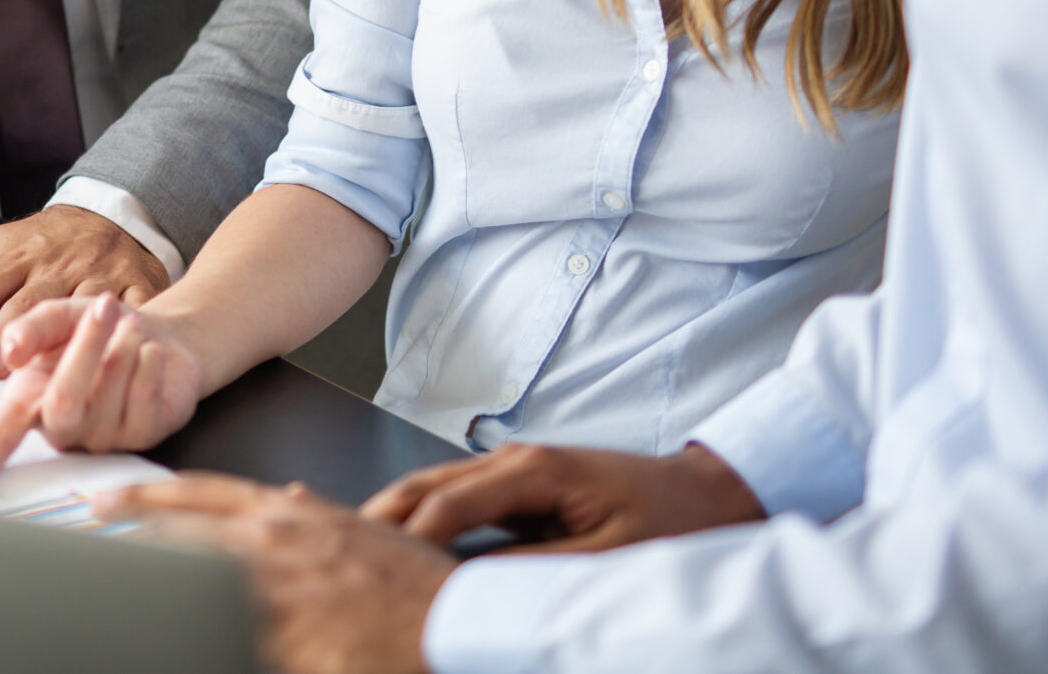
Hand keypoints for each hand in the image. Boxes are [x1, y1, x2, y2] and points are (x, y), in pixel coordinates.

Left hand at [0, 204, 164, 375]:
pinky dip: (124, 332)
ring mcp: (96, 276)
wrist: (109, 214)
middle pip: (25, 304)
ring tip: (39, 373)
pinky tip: (113, 355)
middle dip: (7, 336)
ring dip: (58, 341)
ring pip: (74, 309)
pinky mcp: (136, 284)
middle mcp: (53, 267)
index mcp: (14, 257)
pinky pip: (132, 310)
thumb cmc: (40, 242)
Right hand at [0, 292, 203, 494]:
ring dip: (124, 347)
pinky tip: (149, 351)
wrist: (154, 332)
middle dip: (85, 347)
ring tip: (131, 326)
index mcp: (31, 401)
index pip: (1, 434)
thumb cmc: (96, 330)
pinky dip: (148, 363)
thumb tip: (11, 351)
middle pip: (63, 400)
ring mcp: (103, 437)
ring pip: (109, 394)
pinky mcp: (144, 435)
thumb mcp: (57, 318)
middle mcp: (63, 427)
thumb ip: (31, 328)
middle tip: (104, 307)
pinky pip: (144, 399)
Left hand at [104, 474, 450, 673]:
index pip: (200, 494)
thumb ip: (312, 515)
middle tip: (87, 535)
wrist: (457, 616)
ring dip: (155, 590)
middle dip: (129, 534)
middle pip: (180, 533)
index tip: (106, 499)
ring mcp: (280, 594)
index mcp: (291, 516)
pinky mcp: (288, 641)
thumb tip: (285, 497)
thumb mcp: (359, 528)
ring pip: (193, 585)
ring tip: (118, 595)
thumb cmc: (415, 581)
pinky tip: (171, 641)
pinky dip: (199, 636)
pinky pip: (227, 638)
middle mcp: (277, 545)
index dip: (145, 497)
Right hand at [361, 441, 763, 553]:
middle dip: (378, 517)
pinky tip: (402, 545)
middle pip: (425, 484)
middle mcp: (515, 459)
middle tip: (335, 552)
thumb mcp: (607, 559)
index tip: (374, 574)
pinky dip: (423, 520)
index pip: (447, 503)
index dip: (407, 540)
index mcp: (533, 469)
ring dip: (394, 517)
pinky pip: (458, 500)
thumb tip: (471, 589)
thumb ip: (537, 571)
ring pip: (434, 488)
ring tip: (353, 551)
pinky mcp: (521, 485)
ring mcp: (516, 468)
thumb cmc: (672, 525)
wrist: (712, 495)